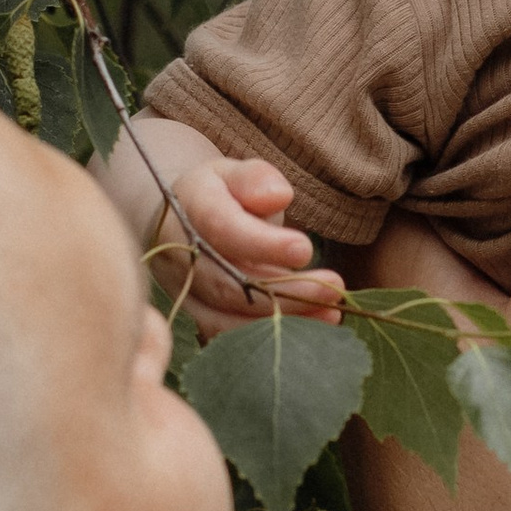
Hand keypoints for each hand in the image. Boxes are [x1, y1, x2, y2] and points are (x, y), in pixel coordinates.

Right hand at [151, 154, 345, 337]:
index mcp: (187, 207)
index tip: (305, 249)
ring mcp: (183, 291)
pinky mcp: (197, 317)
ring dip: (281, 322)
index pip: (221, 229)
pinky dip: (269, 338)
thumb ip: (255, 179)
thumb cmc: (219, 193)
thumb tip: (278, 196)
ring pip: (226, 319)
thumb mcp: (234, 173)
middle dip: (283, 291)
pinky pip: (227, 337)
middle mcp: (180, 255)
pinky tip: (311, 329)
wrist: (177, 221)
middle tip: (333, 288)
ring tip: (331, 312)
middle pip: (226, 283)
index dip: (262, 244)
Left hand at [344, 150, 510, 510]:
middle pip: (424, 177)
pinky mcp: (398, 358)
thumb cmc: (507, 484)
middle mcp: (364, 285)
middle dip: (482, 133)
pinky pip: (434, 268)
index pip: (413, 141)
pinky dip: (477, 241)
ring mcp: (375, 323)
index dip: (471, 94)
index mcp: (389, 265)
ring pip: (431, 222)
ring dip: (485, 191)